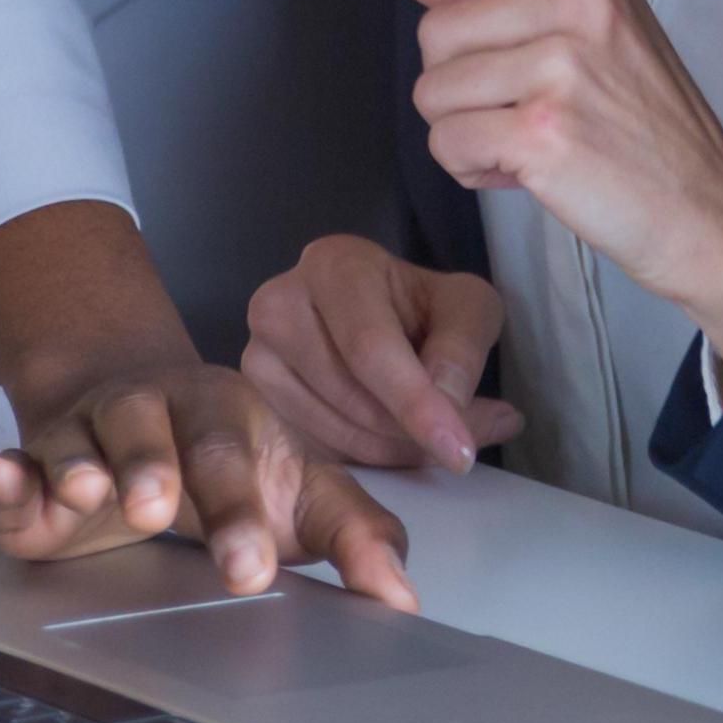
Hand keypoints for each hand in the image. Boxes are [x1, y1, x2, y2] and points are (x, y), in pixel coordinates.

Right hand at [0, 196, 418, 611]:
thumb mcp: (302, 489)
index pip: (235, 458)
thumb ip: (356, 537)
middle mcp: (153, 417)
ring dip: (81, 465)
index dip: (242, 514)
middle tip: (160, 510)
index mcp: (226, 417)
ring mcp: (87, 438)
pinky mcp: (33, 469)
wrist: (134, 395)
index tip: (252, 573)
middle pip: (155, 438)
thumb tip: (403, 599)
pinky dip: (4, 479)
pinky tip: (2, 480)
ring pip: (80, 443)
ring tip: (88, 491)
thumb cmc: (230, 458)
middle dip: (157, 472)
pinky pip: (13, 472)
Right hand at [241, 235, 521, 474]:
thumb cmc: (422, 306)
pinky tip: (393, 439)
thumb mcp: (466, 306)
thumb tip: (448, 403)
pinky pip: (315, 448)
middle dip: (410, 432)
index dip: (416, 403)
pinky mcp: (255, 399)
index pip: (370, 347)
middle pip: (350, 397)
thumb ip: (463, 347)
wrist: (382, 314)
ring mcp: (257, 355)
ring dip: (393, 450)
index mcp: (333, 265)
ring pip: (333, 431)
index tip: (458, 451)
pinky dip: (365, 457)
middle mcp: (278, 304)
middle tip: (460, 444)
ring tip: (433, 436)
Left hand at [284, 0, 722, 375]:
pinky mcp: (544, 128)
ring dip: (469, 131)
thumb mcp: (571, 27)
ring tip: (540, 139)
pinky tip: (535, 172)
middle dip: (461, 83)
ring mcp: (563, 60)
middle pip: (431, 31)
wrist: (708, 208)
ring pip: (433, 93)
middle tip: (534, 106)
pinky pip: (448, 146)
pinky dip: (476, 171)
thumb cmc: (637, 121)